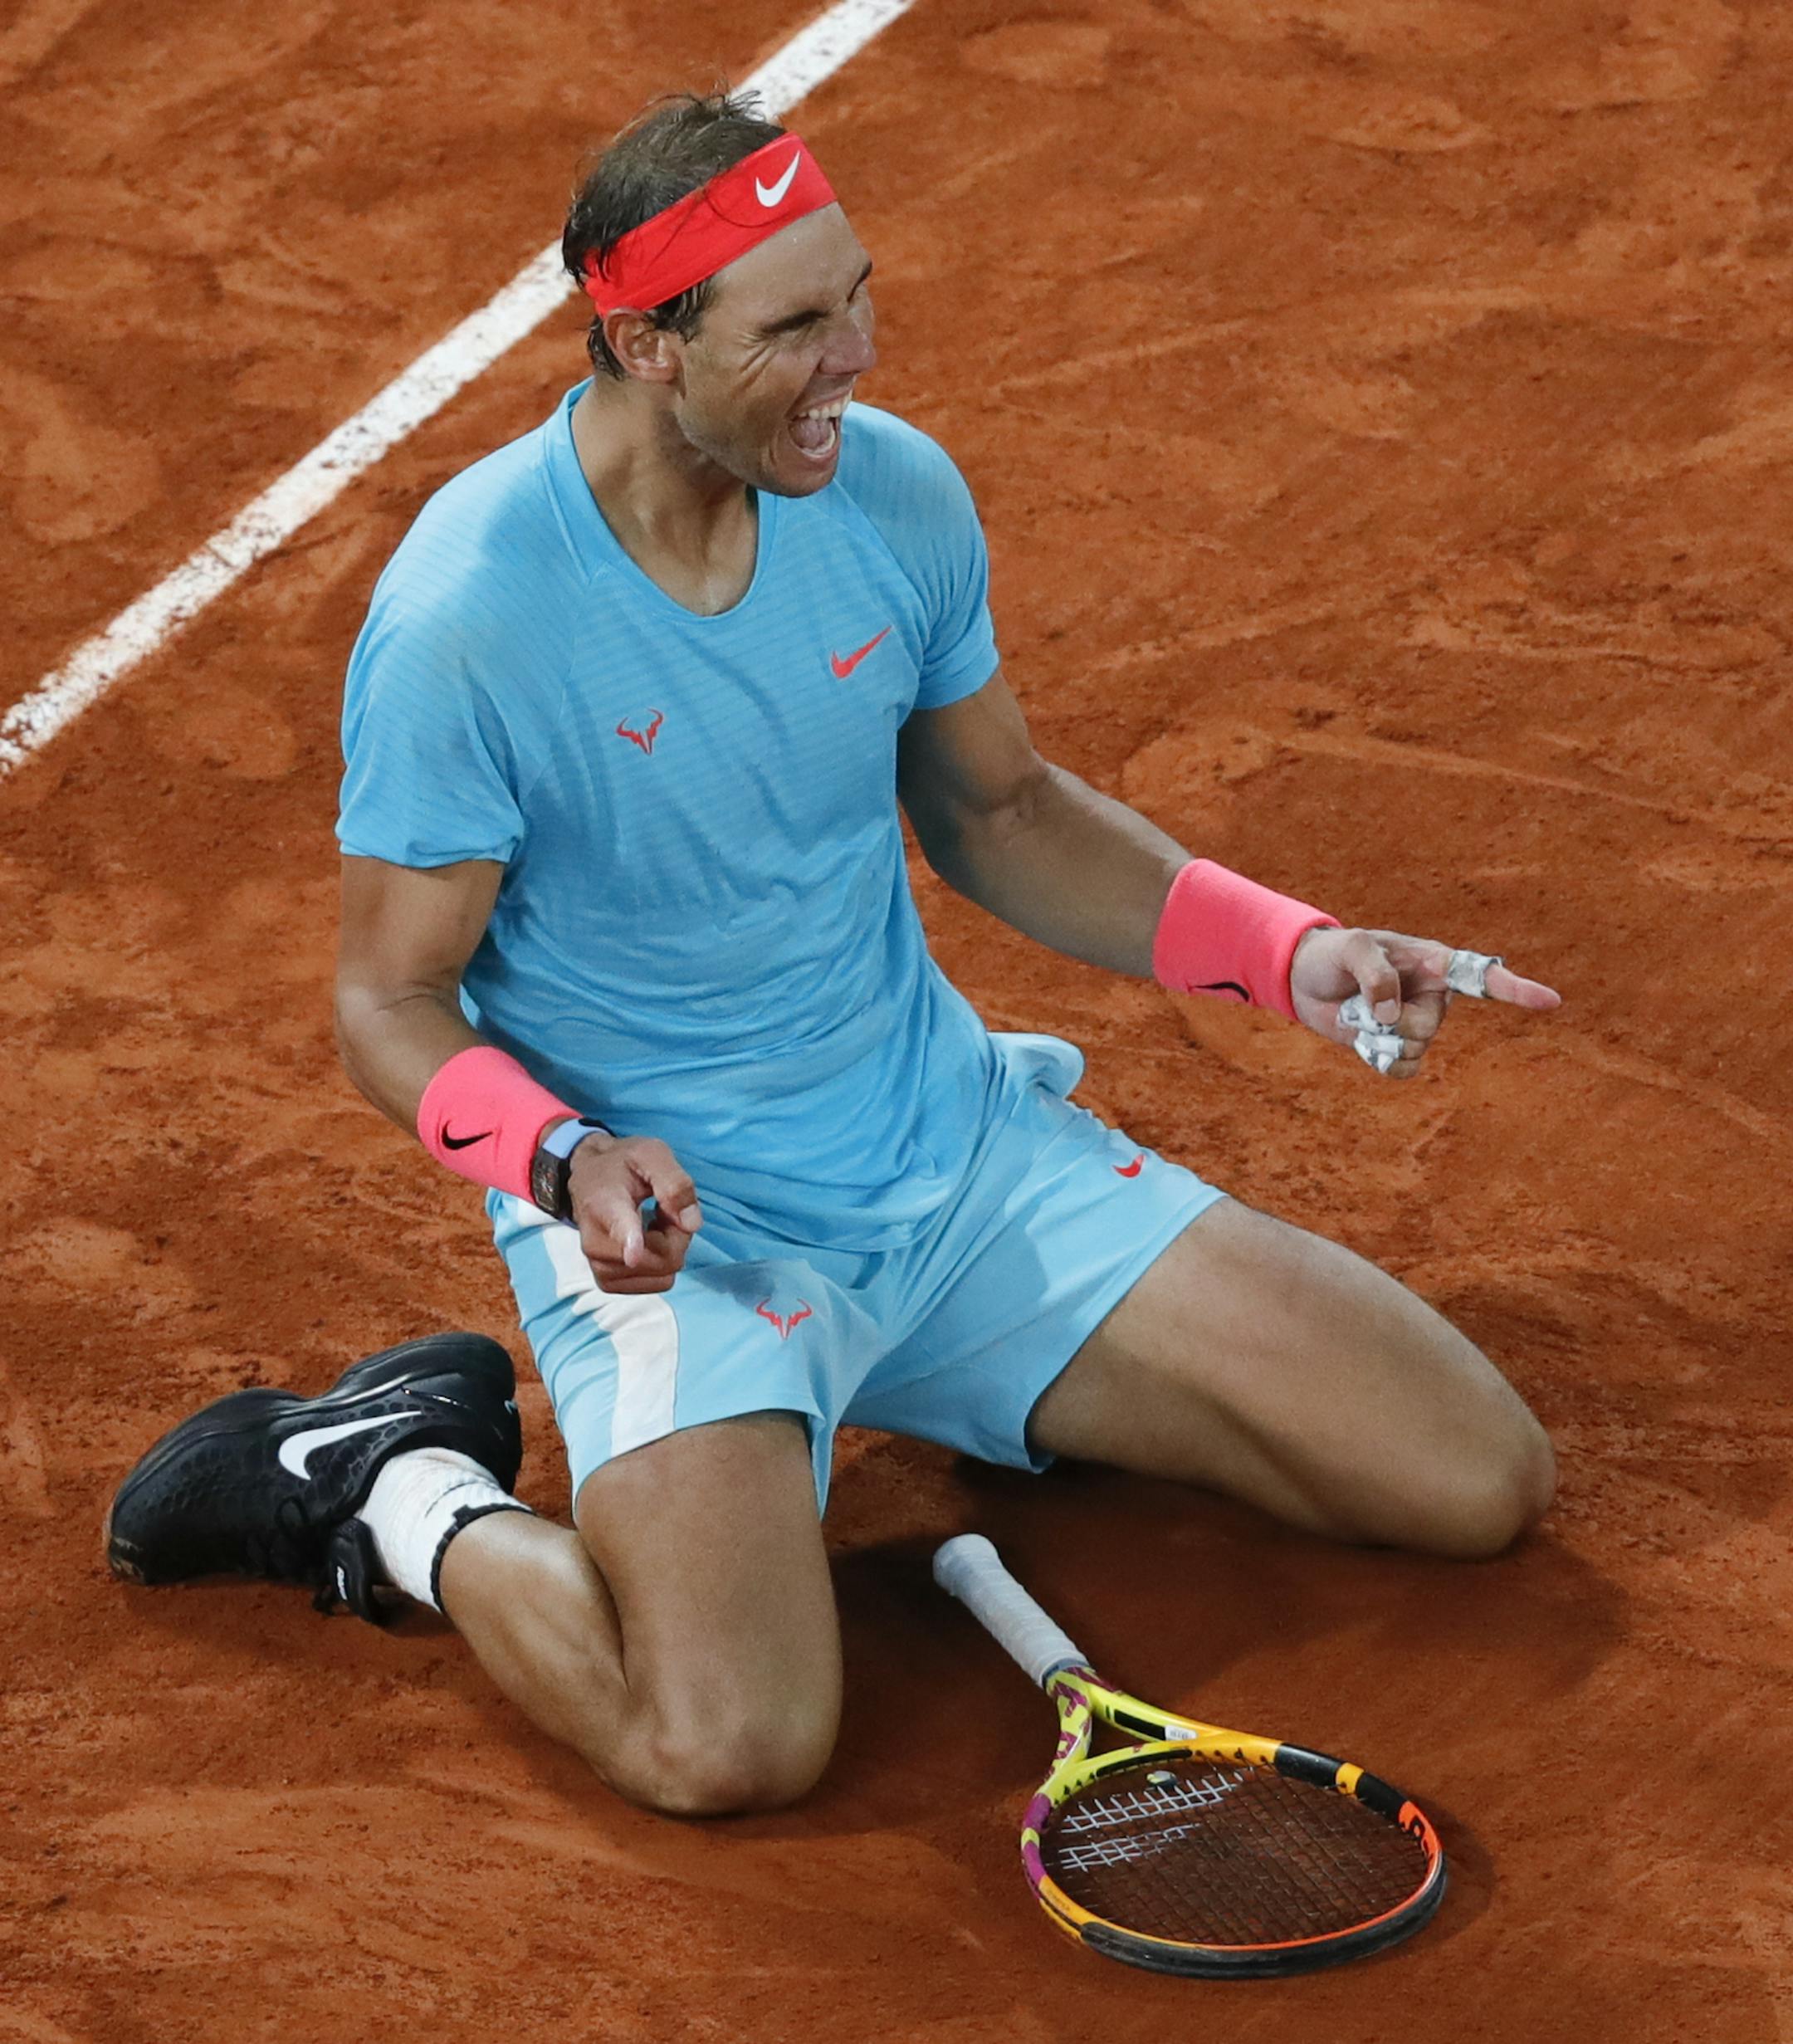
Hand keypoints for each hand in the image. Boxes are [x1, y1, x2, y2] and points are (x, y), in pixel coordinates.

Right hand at [567, 1132, 702, 1292]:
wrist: (589, 1180)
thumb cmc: (622, 1164)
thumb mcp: (652, 1153)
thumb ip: (674, 1183)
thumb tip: (691, 1223)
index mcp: (605, 1203)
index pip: (618, 1229)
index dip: (629, 1242)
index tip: (632, 1253)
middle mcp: (595, 1243)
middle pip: (663, 1258)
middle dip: (677, 1234)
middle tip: (665, 1209)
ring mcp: (600, 1267)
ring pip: (663, 1272)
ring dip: (670, 1248)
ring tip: (653, 1223)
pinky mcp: (608, 1282)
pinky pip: (658, 1283)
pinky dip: (662, 1264)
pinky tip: (648, 1241)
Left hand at [1290, 927, 1560, 1078]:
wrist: (1307, 978)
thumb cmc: (1335, 953)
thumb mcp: (1351, 947)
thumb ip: (1375, 973)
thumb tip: (1391, 1014)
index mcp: (1434, 963)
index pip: (1482, 977)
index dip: (1517, 990)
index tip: (1551, 1002)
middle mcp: (1433, 996)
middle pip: (1428, 1027)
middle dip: (1390, 1020)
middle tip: (1363, 1001)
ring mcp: (1416, 1023)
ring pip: (1413, 1049)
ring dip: (1377, 1037)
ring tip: (1358, 1013)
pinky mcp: (1396, 1046)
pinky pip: (1401, 1068)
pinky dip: (1378, 1060)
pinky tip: (1363, 1040)